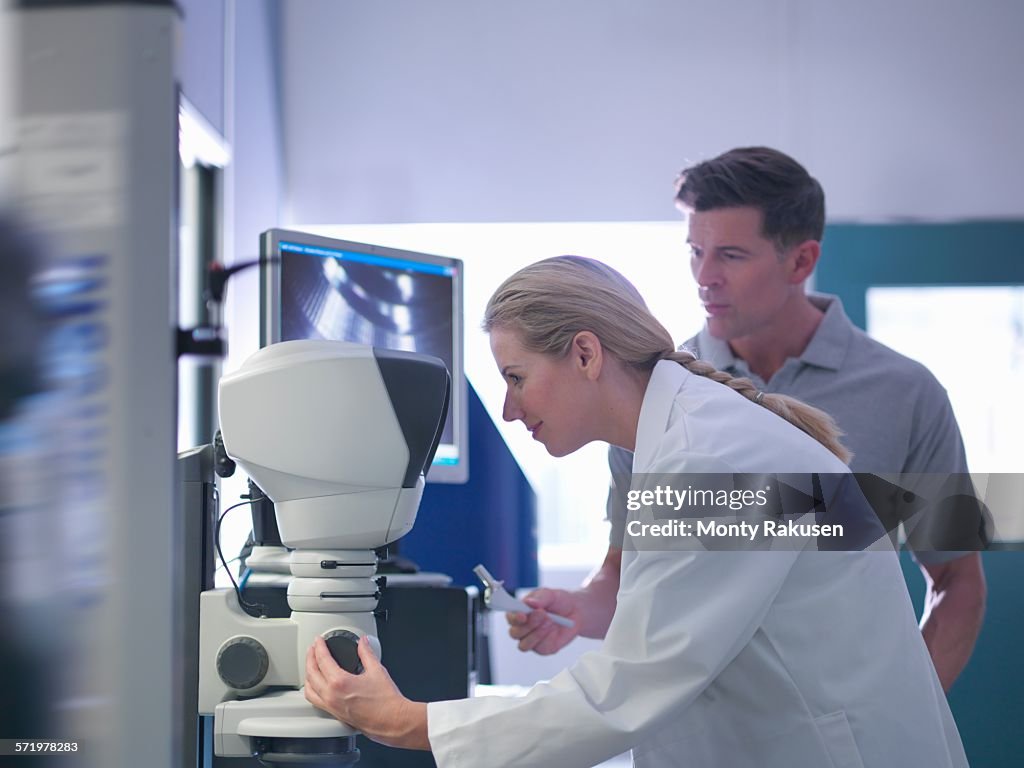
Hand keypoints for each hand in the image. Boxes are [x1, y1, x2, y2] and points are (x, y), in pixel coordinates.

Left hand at [304, 635, 428, 749]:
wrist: (391, 721)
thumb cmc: (386, 701)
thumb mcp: (377, 670)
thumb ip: (367, 653)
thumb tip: (363, 642)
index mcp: (340, 682)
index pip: (322, 660)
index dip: (319, 647)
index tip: (319, 640)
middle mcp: (331, 695)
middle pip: (311, 673)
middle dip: (310, 658)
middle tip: (313, 648)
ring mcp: (331, 706)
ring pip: (309, 689)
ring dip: (308, 674)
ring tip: (311, 665)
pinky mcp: (335, 714)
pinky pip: (315, 701)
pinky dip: (312, 690)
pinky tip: (317, 686)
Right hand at [506, 588, 581, 654]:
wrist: (576, 611)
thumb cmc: (559, 601)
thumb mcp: (551, 594)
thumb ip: (540, 598)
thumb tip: (529, 603)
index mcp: (520, 612)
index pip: (510, 617)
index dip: (514, 618)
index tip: (523, 615)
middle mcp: (523, 627)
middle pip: (515, 633)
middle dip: (528, 625)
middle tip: (543, 614)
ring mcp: (532, 639)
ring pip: (524, 645)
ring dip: (536, 634)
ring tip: (549, 621)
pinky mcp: (543, 648)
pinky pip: (540, 648)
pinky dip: (547, 639)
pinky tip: (554, 630)